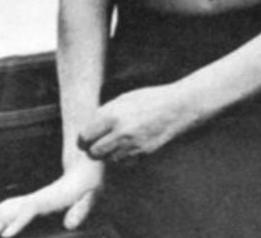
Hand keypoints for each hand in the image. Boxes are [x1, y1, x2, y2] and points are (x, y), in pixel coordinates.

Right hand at [0, 158, 103, 236]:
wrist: (88, 167)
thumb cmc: (90, 185)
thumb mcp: (91, 196)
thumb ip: (81, 210)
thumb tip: (69, 226)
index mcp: (51, 198)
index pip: (30, 210)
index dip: (17, 223)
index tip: (5, 236)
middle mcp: (39, 197)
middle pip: (15, 208)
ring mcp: (36, 197)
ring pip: (10, 205)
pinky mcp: (36, 200)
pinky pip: (13, 205)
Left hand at [78, 83, 197, 163]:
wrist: (176, 107)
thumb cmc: (149, 99)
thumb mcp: (123, 99)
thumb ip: (105, 113)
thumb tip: (90, 127)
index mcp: (112, 114)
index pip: (86, 135)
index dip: (83, 139)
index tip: (84, 139)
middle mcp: (120, 131)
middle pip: (94, 152)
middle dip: (92, 149)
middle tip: (95, 144)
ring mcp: (132, 145)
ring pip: (109, 159)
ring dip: (108, 153)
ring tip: (114, 142)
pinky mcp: (143, 154)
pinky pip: (124, 162)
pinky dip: (122, 157)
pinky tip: (127, 146)